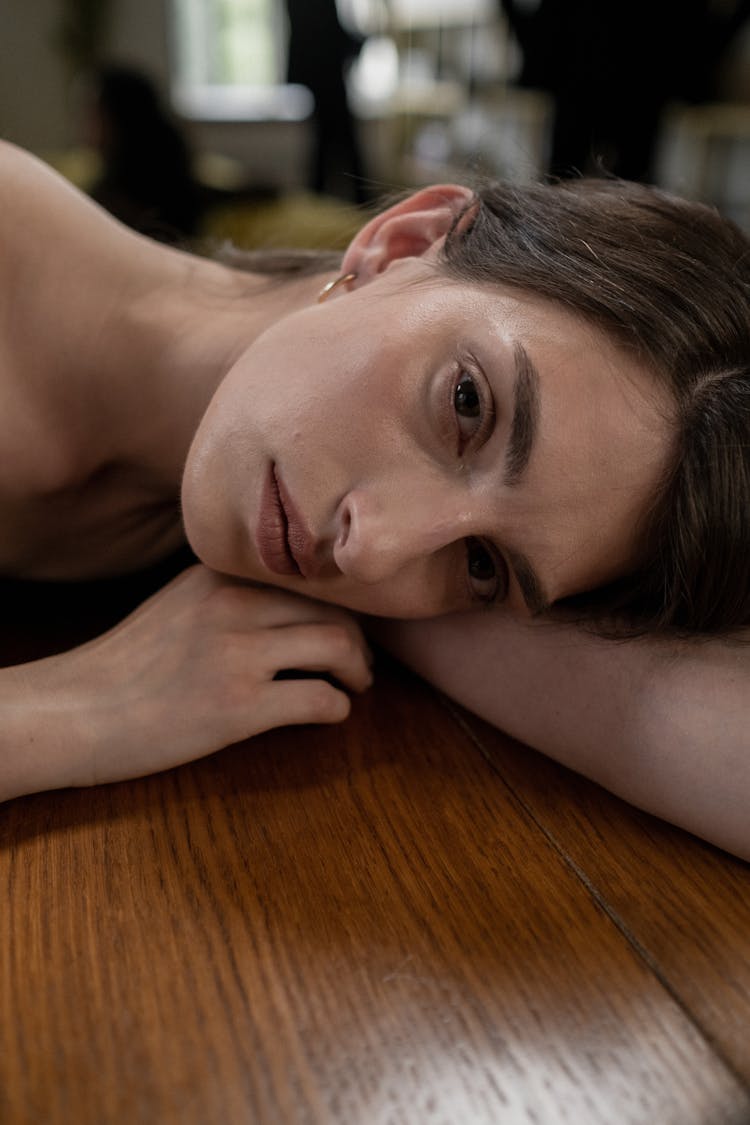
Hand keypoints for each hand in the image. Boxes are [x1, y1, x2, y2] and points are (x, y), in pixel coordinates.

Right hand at [3, 565, 372, 795]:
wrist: (78, 711)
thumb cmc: (129, 663)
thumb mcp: (180, 602)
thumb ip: (230, 591)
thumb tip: (292, 601)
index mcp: (219, 574)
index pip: (310, 576)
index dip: (342, 604)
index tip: (347, 626)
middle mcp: (233, 603)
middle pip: (336, 610)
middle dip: (359, 641)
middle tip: (357, 666)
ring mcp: (237, 654)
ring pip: (339, 647)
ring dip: (357, 672)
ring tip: (352, 687)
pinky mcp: (238, 706)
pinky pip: (320, 699)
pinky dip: (338, 709)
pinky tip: (329, 714)